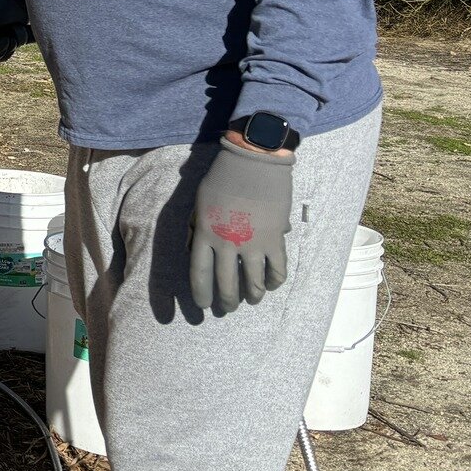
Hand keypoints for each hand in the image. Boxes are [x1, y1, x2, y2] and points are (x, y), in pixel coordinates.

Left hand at [190, 139, 292, 311]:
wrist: (252, 163)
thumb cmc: (222, 179)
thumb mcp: (199, 204)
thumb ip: (197, 228)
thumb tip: (193, 249)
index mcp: (204, 234)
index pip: (199, 273)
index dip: (201, 293)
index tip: (203, 305)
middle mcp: (227, 243)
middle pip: (226, 283)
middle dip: (227, 300)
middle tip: (228, 307)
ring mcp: (253, 243)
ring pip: (254, 282)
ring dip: (253, 295)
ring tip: (251, 300)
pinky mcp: (274, 239)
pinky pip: (277, 269)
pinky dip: (275, 281)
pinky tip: (271, 285)